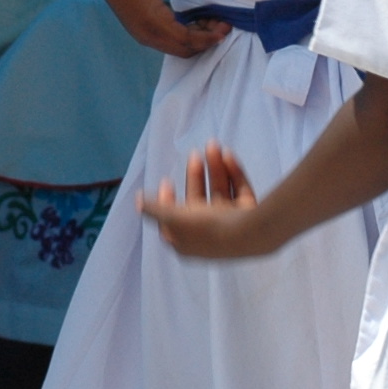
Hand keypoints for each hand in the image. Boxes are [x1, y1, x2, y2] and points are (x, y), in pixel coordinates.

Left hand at [92, 0, 227, 58]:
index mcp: (146, 28)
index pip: (175, 42)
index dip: (196, 36)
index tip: (213, 22)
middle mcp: (148, 36)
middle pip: (185, 50)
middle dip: (207, 40)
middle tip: (224, 25)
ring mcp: (151, 33)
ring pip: (188, 47)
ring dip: (209, 39)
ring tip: (225, 25)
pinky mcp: (156, 26)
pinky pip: (186, 39)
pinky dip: (204, 37)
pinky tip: (217, 29)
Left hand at [139, 142, 266, 259]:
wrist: (251, 234)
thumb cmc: (207, 228)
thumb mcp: (172, 219)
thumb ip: (154, 209)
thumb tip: (136, 200)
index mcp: (188, 243)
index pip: (172, 222)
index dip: (166, 202)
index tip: (166, 181)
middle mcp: (209, 234)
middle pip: (198, 202)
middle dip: (195, 176)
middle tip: (194, 154)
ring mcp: (232, 225)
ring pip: (220, 192)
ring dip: (215, 168)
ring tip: (213, 145)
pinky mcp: (250, 214)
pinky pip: (239, 189)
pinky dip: (233, 172)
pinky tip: (228, 155)